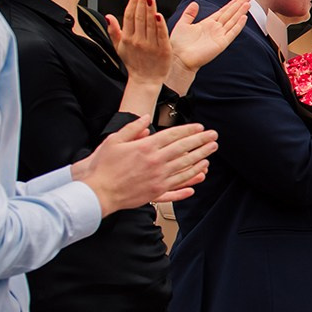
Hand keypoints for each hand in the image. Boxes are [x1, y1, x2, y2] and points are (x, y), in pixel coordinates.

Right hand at [71, 117, 218, 214]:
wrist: (97, 192)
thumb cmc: (103, 167)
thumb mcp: (114, 141)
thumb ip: (132, 129)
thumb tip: (146, 119)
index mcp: (146, 148)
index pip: (173, 135)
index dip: (189, 130)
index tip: (200, 128)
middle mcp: (156, 162)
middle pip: (184, 150)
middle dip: (201, 142)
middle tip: (214, 137)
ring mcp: (158, 178)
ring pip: (186, 167)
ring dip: (201, 158)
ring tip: (210, 153)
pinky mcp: (157, 192)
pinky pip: (178, 186)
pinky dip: (191, 181)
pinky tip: (199, 177)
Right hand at [106, 0, 172, 85]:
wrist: (145, 81)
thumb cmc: (134, 63)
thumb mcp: (119, 48)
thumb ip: (114, 31)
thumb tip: (108, 16)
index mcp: (127, 38)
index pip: (130, 16)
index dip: (133, 3)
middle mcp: (137, 41)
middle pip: (140, 18)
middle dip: (142, 2)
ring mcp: (150, 45)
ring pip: (150, 24)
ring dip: (150, 9)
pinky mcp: (163, 50)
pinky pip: (161, 35)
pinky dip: (160, 25)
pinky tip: (159, 15)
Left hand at [164, 0, 247, 87]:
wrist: (178, 58)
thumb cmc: (178, 44)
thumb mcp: (182, 24)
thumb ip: (189, 14)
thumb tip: (195, 3)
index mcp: (207, 24)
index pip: (222, 12)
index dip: (230, 5)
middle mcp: (215, 29)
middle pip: (230, 15)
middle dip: (238, 6)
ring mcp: (219, 36)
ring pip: (233, 21)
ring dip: (240, 12)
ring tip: (248, 4)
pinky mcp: (221, 43)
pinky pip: (232, 32)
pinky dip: (239, 25)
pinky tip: (244, 18)